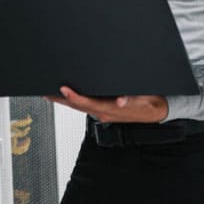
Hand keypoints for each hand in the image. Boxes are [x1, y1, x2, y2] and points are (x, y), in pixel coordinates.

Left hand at [45, 86, 168, 122]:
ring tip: (50, 92)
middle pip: (78, 106)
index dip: (74, 98)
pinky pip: (84, 106)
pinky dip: (73, 100)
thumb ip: (132, 99)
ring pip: (79, 107)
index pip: (88, 103)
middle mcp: (104, 113)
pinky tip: (66, 95)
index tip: (64, 90)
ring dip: (64, 101)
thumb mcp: (145, 99)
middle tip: (46, 90)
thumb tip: (120, 101)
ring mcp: (102, 112)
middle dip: (61, 99)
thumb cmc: (150, 103)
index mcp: (111, 110)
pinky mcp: (103, 110)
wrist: (157, 111)